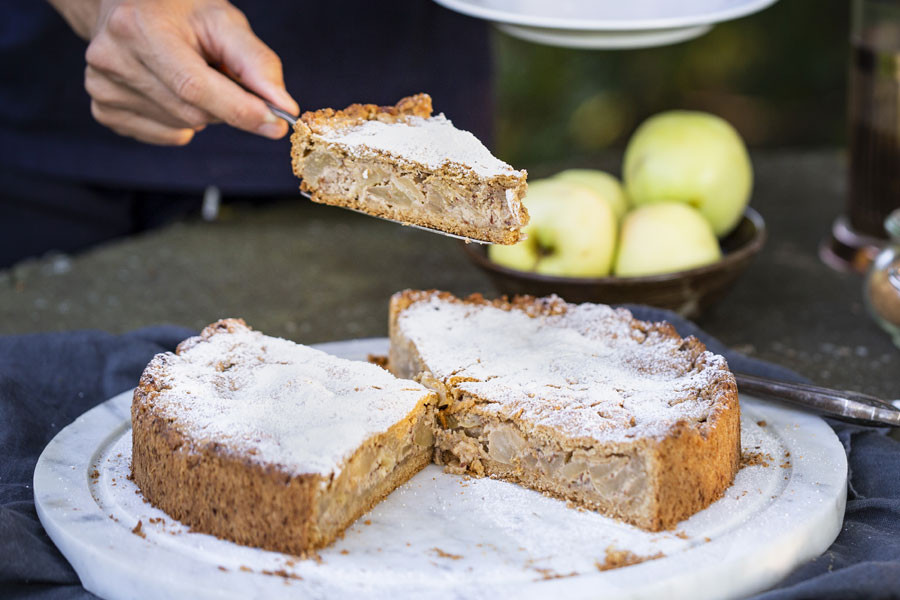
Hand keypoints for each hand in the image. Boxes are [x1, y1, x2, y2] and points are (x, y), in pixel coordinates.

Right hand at [50, 0, 298, 144]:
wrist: (128, 6)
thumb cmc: (180, 11)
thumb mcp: (223, 21)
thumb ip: (257, 63)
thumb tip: (283, 108)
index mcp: (140, 28)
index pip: (194, 86)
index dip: (240, 110)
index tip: (277, 124)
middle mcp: (113, 59)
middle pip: (194, 112)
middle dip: (224, 105)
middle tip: (222, 76)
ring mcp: (102, 88)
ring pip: (183, 127)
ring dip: (204, 112)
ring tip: (190, 75)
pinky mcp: (104, 110)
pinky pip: (167, 136)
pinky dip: (182, 122)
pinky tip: (171, 90)